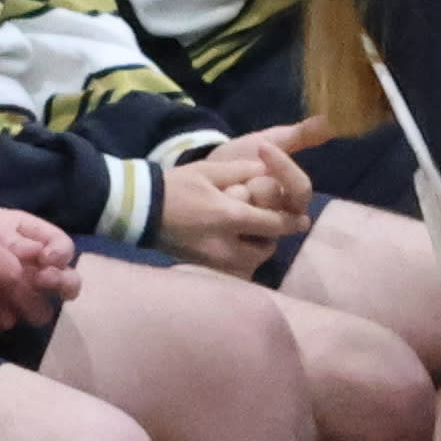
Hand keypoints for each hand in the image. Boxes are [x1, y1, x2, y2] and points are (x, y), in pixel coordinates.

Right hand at [152, 139, 315, 277]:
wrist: (138, 211)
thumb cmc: (175, 186)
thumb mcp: (211, 170)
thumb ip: (244, 171)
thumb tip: (271, 175)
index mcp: (229, 216)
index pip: (274, 224)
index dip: (292, 222)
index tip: (303, 220)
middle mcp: (225, 245)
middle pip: (266, 248)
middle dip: (270, 236)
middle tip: (266, 222)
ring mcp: (214, 262)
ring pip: (252, 262)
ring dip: (256, 249)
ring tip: (247, 233)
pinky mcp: (204, 269)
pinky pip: (235, 270)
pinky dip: (239, 259)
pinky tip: (230, 244)